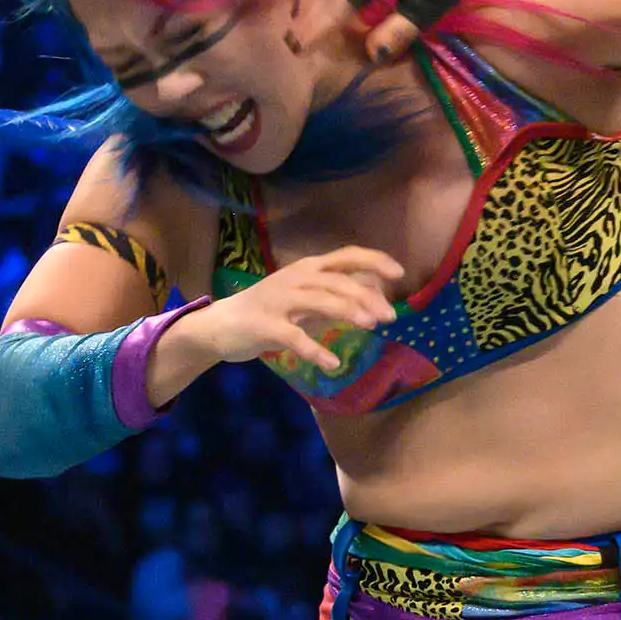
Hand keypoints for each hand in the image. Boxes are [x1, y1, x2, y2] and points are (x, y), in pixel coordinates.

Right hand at [173, 248, 407, 379]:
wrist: (221, 325)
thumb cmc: (269, 310)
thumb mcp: (305, 298)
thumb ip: (335, 296)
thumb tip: (375, 297)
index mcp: (307, 269)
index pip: (345, 256)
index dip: (374, 261)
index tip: (399, 274)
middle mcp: (294, 278)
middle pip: (337, 280)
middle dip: (367, 296)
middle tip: (389, 317)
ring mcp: (278, 300)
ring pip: (319, 300)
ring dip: (347, 311)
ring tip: (370, 327)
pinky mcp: (264, 325)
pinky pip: (294, 337)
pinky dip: (315, 350)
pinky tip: (332, 363)